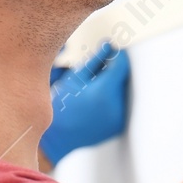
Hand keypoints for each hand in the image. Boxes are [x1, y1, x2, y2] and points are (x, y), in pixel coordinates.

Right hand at [42, 42, 130, 166]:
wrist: (58, 137)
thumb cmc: (62, 105)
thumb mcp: (75, 78)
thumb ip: (95, 60)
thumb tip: (109, 44)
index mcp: (104, 91)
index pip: (122, 64)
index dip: (116, 55)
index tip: (109, 52)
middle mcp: (116, 105)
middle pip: (123, 77)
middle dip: (113, 71)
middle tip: (97, 72)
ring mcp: (119, 117)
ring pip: (122, 91)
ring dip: (112, 85)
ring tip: (93, 90)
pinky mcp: (119, 125)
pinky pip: (120, 105)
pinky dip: (111, 100)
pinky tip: (95, 103)